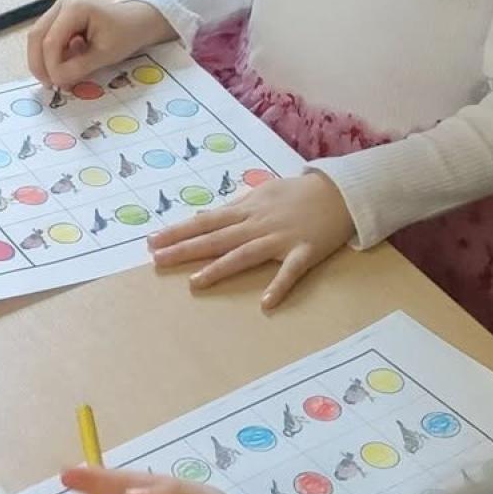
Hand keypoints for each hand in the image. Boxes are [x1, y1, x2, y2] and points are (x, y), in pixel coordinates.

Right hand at [25, 0, 168, 92]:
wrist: (136, 22)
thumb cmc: (125, 34)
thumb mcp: (104, 54)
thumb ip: (79, 67)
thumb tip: (57, 81)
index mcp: (74, 8)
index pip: (51, 40)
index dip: (51, 65)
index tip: (58, 84)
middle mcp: (61, 6)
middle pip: (36, 36)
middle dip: (39, 64)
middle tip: (49, 85)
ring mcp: (57, 12)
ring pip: (37, 39)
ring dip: (42, 61)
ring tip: (55, 79)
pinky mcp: (58, 21)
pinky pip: (45, 40)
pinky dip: (49, 57)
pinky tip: (61, 69)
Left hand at [150, 168, 353, 307]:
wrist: (340, 190)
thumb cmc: (297, 193)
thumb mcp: (261, 193)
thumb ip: (234, 208)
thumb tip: (203, 217)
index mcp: (246, 210)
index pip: (205, 221)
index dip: (178, 232)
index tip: (152, 242)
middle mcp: (258, 223)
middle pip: (216, 238)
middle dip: (185, 249)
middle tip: (158, 261)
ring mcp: (281, 238)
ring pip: (245, 253)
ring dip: (220, 268)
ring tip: (196, 283)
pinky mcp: (305, 251)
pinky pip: (291, 271)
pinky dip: (279, 285)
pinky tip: (266, 303)